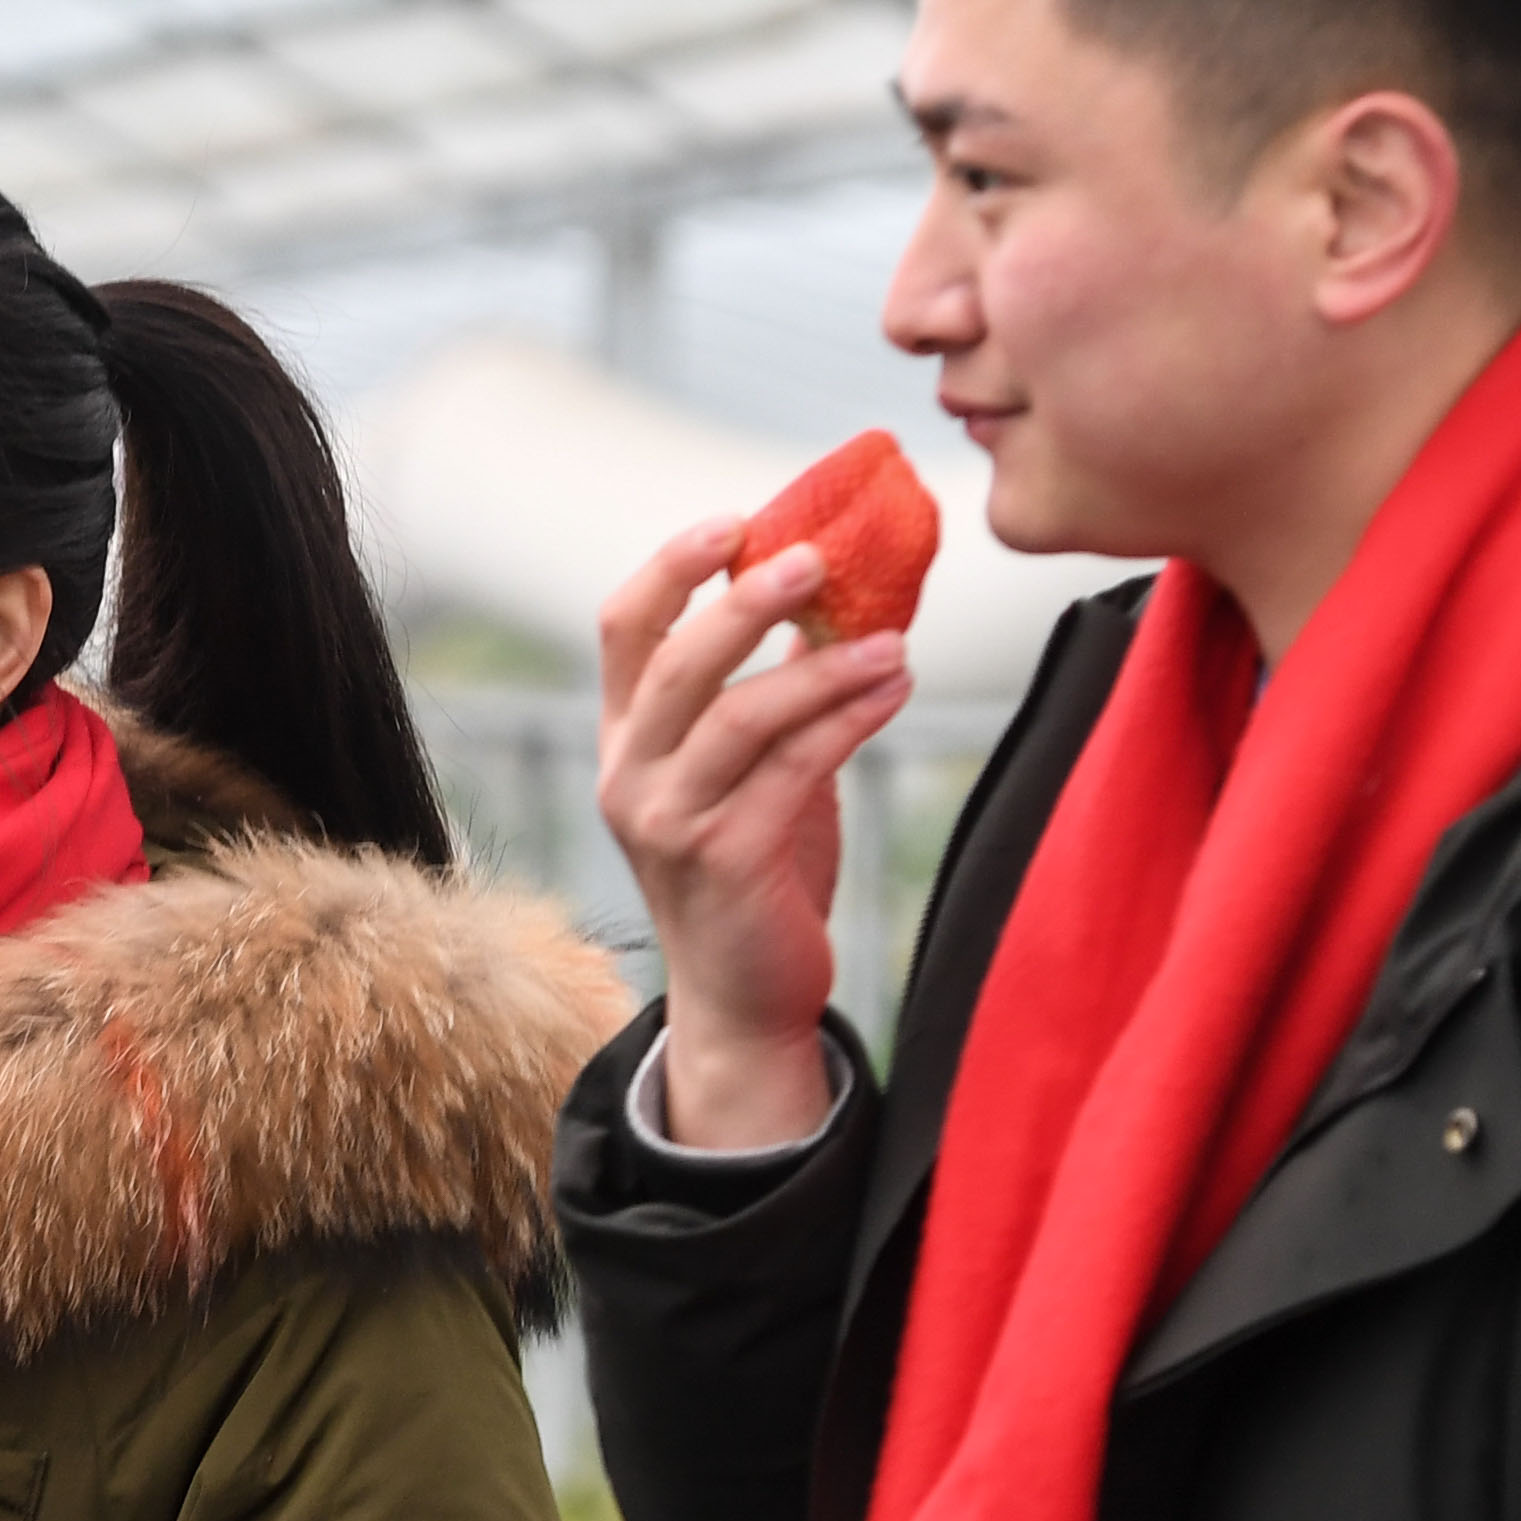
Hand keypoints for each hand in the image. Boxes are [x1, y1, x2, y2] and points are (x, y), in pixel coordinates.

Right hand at [592, 518, 911, 1152]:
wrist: (747, 998)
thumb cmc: (758, 871)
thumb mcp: (753, 769)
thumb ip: (773, 690)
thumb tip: (836, 597)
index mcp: (627, 740)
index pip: (624, 630)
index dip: (672, 568)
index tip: (737, 522)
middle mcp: (631, 776)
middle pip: (675, 662)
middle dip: (744, 600)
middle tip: (818, 557)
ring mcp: (668, 823)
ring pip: (740, 717)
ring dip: (822, 667)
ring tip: (895, 639)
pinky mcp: (724, 862)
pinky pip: (792, 771)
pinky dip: (848, 720)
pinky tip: (896, 688)